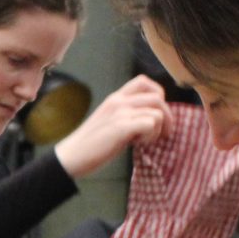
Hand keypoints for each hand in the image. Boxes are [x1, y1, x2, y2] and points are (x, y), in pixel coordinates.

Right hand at [54, 75, 169, 179]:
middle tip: (162, 133)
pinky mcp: (121, 127)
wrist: (72, 156)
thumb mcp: (109, 120)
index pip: (144, 81)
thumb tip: (151, 118)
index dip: (158, 95)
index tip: (156, 113)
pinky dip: (151, 136)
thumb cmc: (91, 143)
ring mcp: (120, 113)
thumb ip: (126, 113)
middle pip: (158, 97)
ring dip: (157, 130)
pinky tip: (138, 144)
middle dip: (167, 117)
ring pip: (157, 112)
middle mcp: (119, 101)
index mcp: (115, 97)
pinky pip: (151, 124)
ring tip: (143, 141)